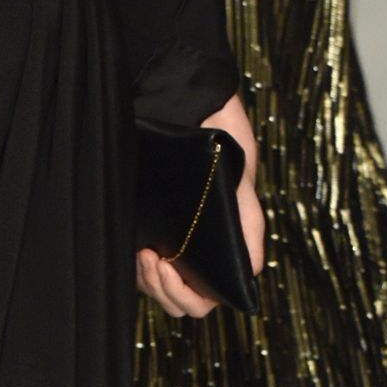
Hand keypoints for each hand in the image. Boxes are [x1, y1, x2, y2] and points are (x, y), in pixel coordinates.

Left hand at [137, 93, 264, 318]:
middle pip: (181, 298)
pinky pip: (134, 264)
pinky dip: (134, 267)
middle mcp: (191, 240)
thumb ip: (246, 220)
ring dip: (150, 283)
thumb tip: (252, 269)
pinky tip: (134, 246)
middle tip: (154, 262)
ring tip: (143, 255)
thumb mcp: (238, 172)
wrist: (188, 88)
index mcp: (219, 236)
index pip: (208, 293)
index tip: (172, 266)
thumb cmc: (218, 125)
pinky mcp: (140, 219)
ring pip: (156, 287)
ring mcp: (165, 233)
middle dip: (168, 292)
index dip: (192, 295)